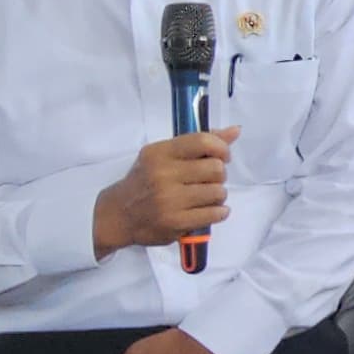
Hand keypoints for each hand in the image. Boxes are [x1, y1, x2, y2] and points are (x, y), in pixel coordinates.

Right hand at [93, 131, 233, 256]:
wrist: (119, 214)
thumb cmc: (145, 181)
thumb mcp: (164, 155)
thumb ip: (199, 143)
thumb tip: (235, 131)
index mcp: (160, 153)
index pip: (202, 142)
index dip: (221, 148)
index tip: (223, 156)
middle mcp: (163, 174)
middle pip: (216, 169)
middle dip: (220, 174)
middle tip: (211, 179)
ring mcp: (169, 200)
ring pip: (218, 192)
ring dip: (218, 195)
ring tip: (207, 196)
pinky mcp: (175, 223)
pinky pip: (214, 214)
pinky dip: (219, 212)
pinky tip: (210, 210)